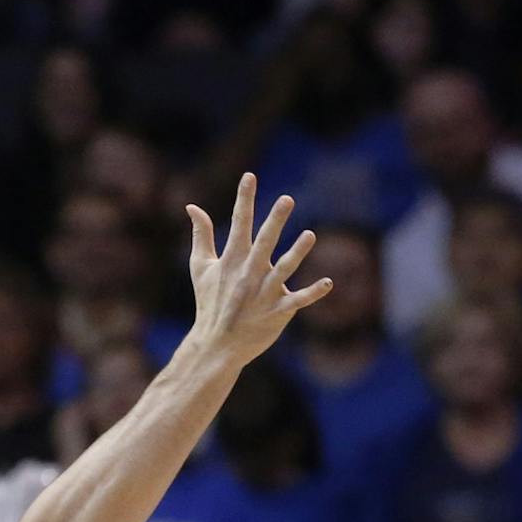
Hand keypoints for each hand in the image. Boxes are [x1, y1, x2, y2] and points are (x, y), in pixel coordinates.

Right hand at [182, 174, 328, 364]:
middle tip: (287, 199)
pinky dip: (313, 293)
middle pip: (264, 242)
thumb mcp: (200, 267)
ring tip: (310, 235)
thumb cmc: (210, 302)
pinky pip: (298, 300)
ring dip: (297, 253)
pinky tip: (328, 282)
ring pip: (284, 269)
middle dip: (275, 221)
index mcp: (232, 259)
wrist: (217, 343)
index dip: (244, 199)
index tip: (250, 177)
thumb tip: (192, 207)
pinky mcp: (278, 312)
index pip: (239, 224)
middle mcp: (249, 273)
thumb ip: (200, 235)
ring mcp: (264, 293)